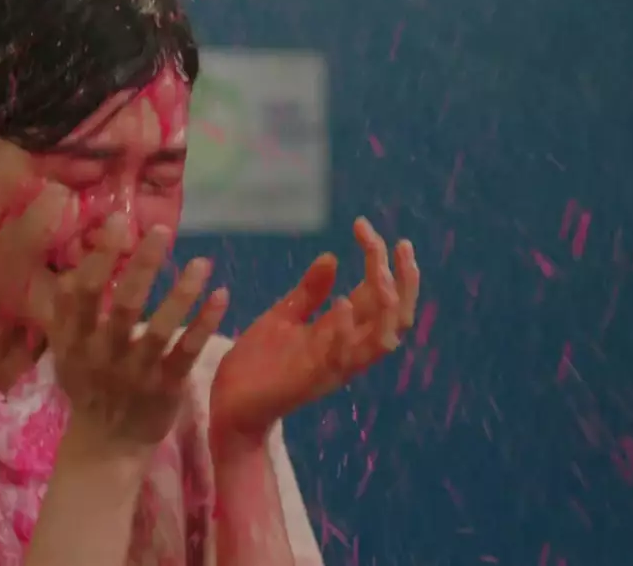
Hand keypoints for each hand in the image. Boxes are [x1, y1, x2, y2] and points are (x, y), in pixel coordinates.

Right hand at [46, 214, 229, 455]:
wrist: (106, 446)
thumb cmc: (88, 383)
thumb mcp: (66, 348)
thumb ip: (69, 308)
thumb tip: (82, 258)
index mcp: (74, 340)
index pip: (82, 293)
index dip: (99, 257)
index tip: (119, 222)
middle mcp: (103, 354)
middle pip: (123, 306)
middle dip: (142, 267)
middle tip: (162, 232)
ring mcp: (136, 373)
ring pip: (159, 329)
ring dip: (181, 294)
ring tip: (202, 262)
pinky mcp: (166, 387)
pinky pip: (187, 352)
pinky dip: (204, 324)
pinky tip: (221, 297)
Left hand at [210, 217, 419, 449]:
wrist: (228, 405)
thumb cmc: (256, 365)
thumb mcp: (282, 318)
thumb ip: (308, 293)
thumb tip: (332, 258)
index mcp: (341, 331)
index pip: (379, 293)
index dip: (380, 259)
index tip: (363, 225)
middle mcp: (347, 348)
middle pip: (398, 314)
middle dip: (404, 278)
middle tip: (393, 242)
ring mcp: (334, 365)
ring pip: (386, 338)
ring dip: (389, 304)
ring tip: (379, 270)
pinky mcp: (313, 380)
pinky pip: (344, 358)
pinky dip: (348, 330)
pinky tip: (343, 303)